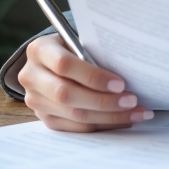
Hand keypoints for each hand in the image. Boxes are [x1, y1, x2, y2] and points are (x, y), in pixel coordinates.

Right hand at [17, 35, 152, 131]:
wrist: (52, 61)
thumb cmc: (74, 47)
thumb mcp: (80, 41)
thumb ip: (94, 52)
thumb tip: (130, 70)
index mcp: (39, 50)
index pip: (64, 65)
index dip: (93, 76)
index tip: (120, 83)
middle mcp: (31, 76)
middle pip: (66, 94)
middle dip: (104, 101)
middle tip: (132, 101)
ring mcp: (35, 100)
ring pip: (74, 114)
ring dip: (109, 116)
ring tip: (136, 112)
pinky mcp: (45, 118)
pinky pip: (76, 127)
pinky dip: (103, 125)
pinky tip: (123, 120)